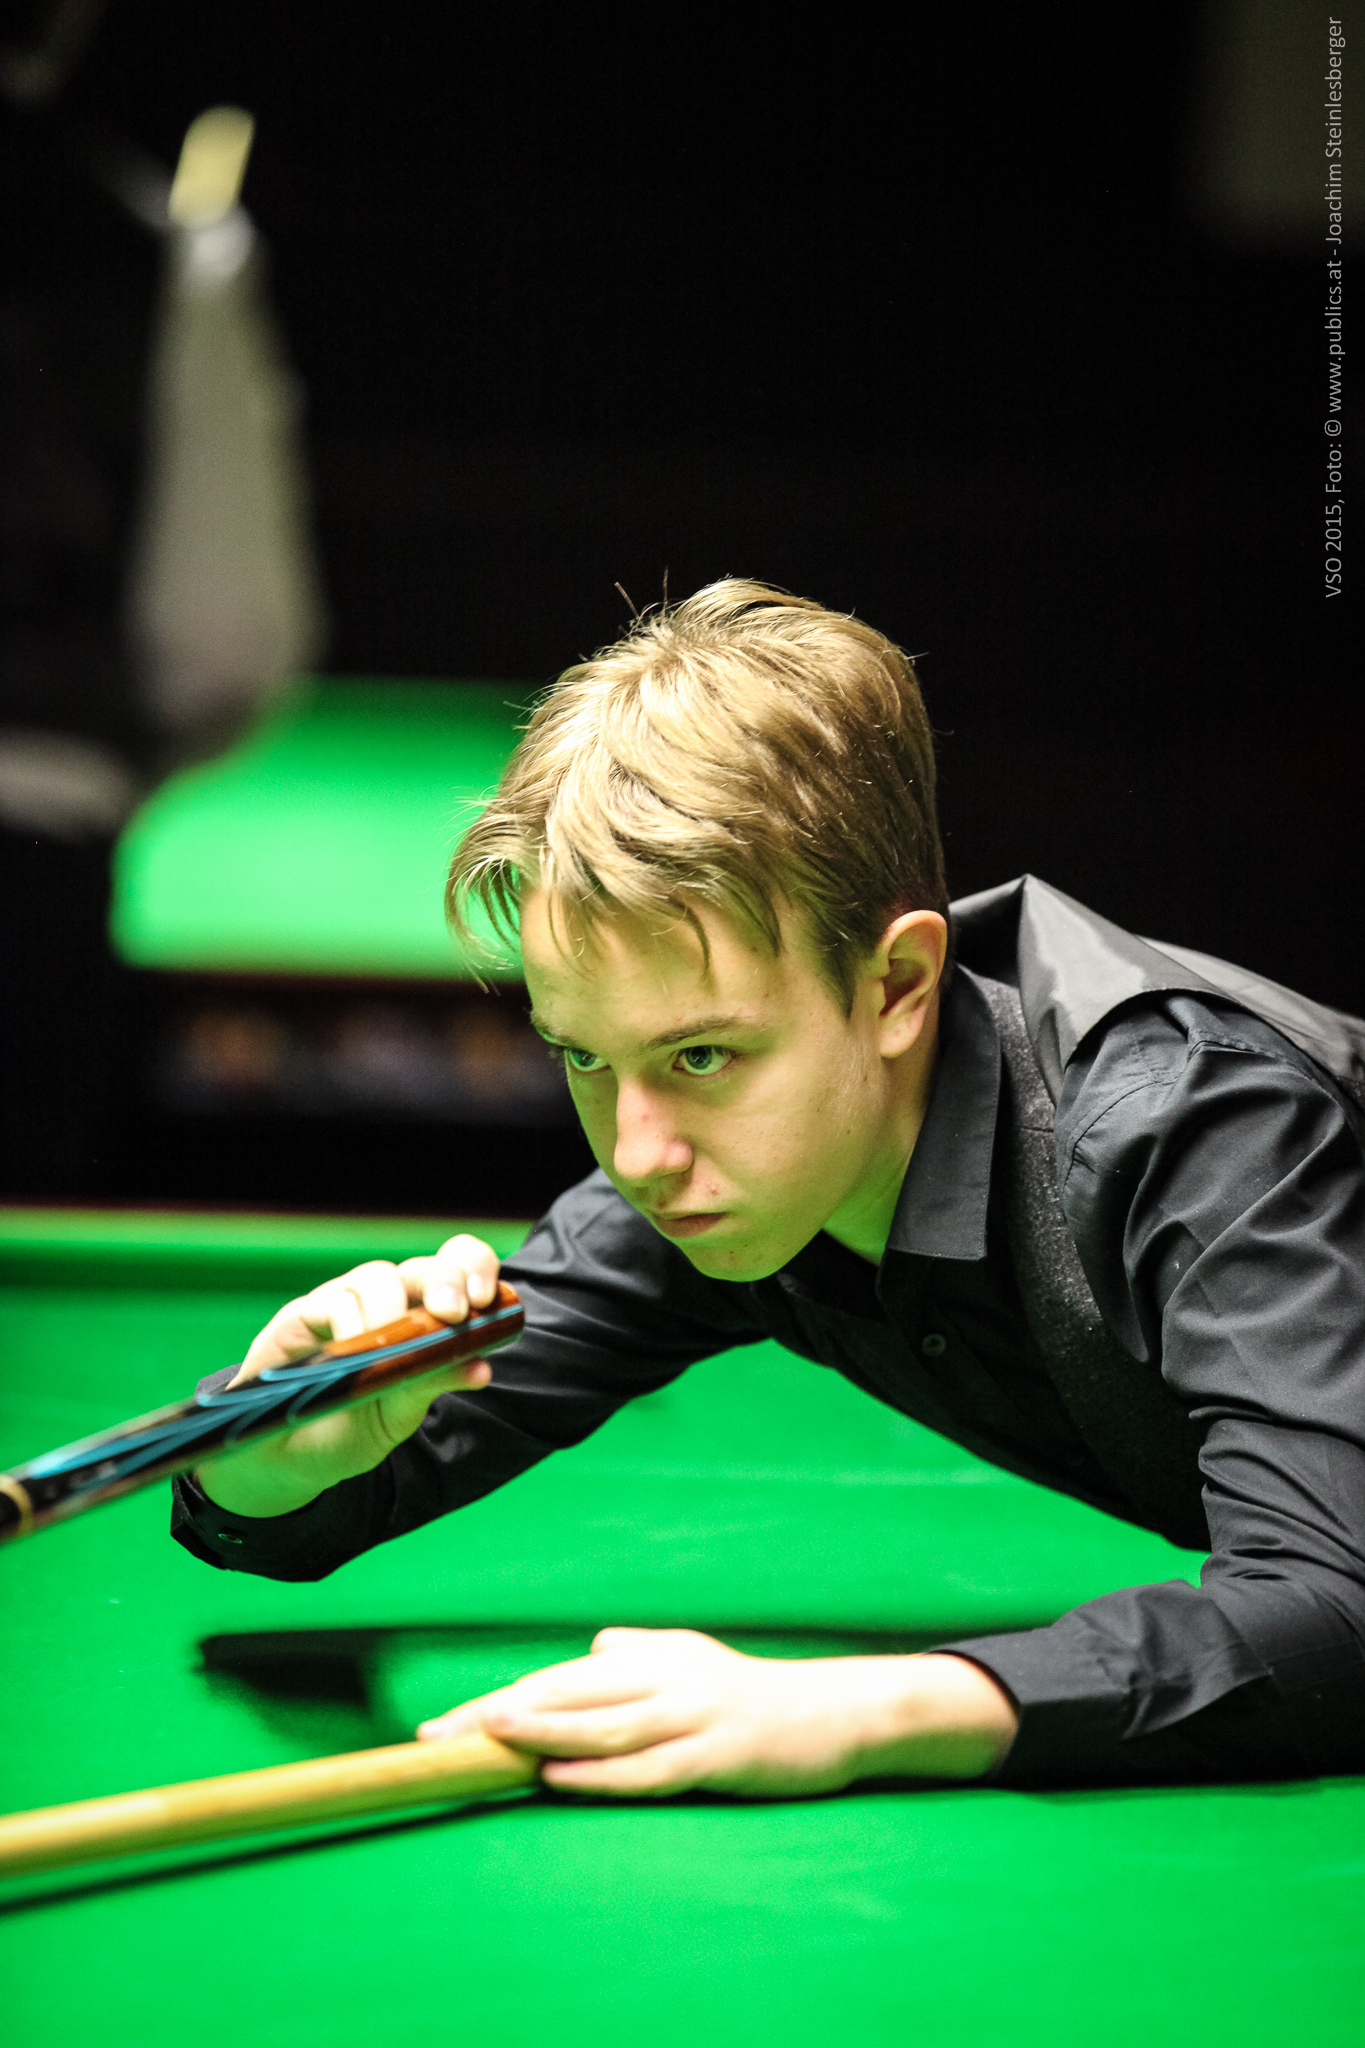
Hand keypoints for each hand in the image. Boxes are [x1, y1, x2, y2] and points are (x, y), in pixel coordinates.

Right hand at [195, 1235, 501, 1518]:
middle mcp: (386, 1303)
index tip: (487, 1300)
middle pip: (424, 1268)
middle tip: (456, 1312)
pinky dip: (351, 1321)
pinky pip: (333, 1302)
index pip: (456, 1270)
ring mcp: (344, 1305)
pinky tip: (354, 1349)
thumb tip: (482, 1366)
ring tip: (394, 1349)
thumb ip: (433, 1381)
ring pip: (378, 1277)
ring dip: (395, 1308)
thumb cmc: (349, 1429)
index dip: (475, 1269)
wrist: (286, 1460)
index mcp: (421, 1319)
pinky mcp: (302, 1316)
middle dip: (445, 1280)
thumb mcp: (398, 1413)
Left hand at [417, 1628, 1017, 1794]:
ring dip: (540, 1732)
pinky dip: (600, 1773)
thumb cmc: (752, 1693)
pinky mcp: (715, 1754)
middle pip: (564, 1695)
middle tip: (438, 1738)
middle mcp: (662, 1677)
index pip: (556, 1678)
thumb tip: (590, 1652)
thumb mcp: (692, 1658)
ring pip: (601, 1724)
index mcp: (648, 1657)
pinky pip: (648, 1767)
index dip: (498, 1699)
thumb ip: (639, 1652)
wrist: (834, 1714)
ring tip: (488, 1739)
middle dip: (497, 1714)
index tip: (443, 1726)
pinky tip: (560, 1778)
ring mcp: (690, 1715)